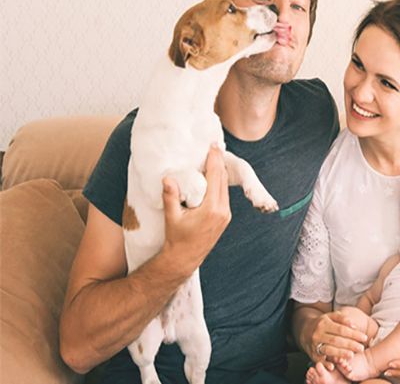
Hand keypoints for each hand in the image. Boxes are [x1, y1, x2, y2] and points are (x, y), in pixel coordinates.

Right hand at [161, 144, 230, 274]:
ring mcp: (226, 215)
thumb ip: (170, 196)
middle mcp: (223, 210)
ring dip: (220, 172)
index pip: (216, 177)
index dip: (214, 159)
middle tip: (214, 146)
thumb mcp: (172, 217)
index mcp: (212, 208)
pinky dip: (220, 183)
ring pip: (225, 187)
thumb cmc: (176, 238)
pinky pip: (224, 195)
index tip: (213, 145)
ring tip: (214, 157)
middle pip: (223, 179)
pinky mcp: (225, 217)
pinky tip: (214, 175)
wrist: (185, 259)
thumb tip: (167, 178)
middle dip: (219, 162)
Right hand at [308, 311, 366, 369]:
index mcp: (324, 323)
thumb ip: (342, 318)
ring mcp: (314, 345)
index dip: (353, 334)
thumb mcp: (330, 317)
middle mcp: (318, 334)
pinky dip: (325, 364)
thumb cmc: (322, 323)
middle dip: (350, 344)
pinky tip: (333, 366)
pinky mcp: (312, 354)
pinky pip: (319, 360)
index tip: (364, 337)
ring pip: (328, 350)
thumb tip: (354, 325)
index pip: (341, 329)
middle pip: (336, 340)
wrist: (304, 330)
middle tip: (361, 348)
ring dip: (340, 354)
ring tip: (351, 355)